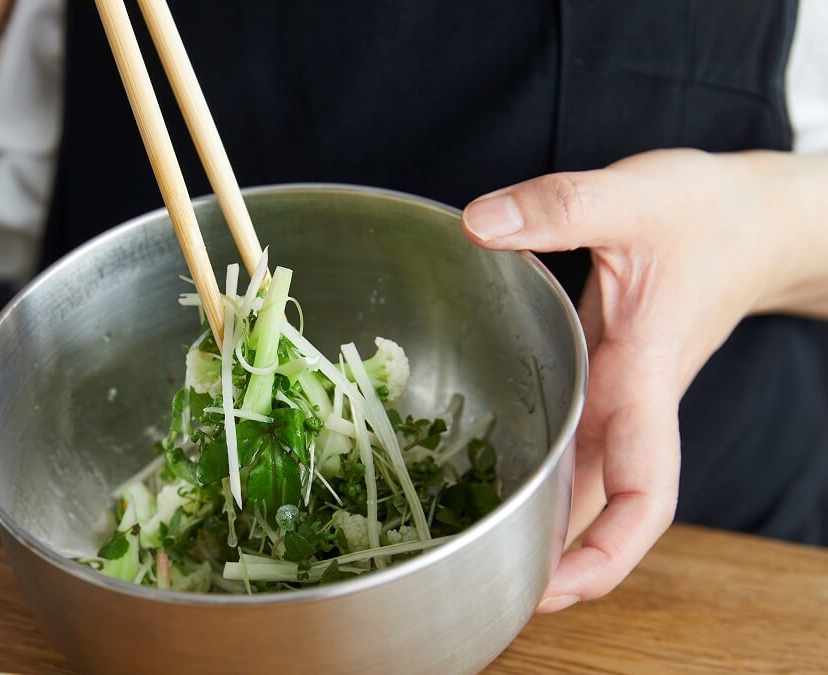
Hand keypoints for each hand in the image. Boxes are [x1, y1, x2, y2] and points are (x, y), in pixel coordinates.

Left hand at [461, 149, 786, 611]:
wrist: (753, 219)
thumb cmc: (708, 214)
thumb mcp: (633, 198)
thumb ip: (559, 207)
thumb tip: (479, 225)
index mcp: (645, 379)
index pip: (645, 493)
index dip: (609, 552)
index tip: (558, 588)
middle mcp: (631, 404)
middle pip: (603, 511)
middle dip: (556, 562)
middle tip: (485, 591)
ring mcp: (618, 397)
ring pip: (584, 485)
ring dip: (544, 524)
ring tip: (473, 550)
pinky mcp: (602, 378)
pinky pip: (571, 445)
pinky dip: (539, 473)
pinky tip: (489, 477)